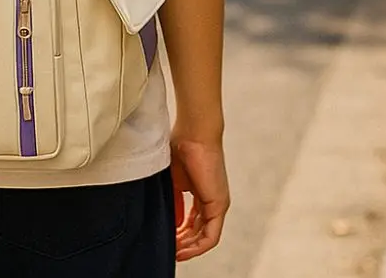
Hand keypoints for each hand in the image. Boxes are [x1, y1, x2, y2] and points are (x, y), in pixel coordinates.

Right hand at [170, 132, 229, 261]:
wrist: (194, 132)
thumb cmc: (181, 145)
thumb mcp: (173, 178)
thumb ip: (174, 200)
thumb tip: (173, 221)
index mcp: (201, 191)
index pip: (192, 220)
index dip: (179, 232)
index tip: (166, 237)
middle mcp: (212, 199)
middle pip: (198, 231)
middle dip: (183, 243)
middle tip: (168, 249)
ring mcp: (217, 203)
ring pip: (204, 236)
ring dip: (189, 247)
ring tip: (173, 253)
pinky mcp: (219, 205)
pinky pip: (211, 236)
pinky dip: (197, 246)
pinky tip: (183, 250)